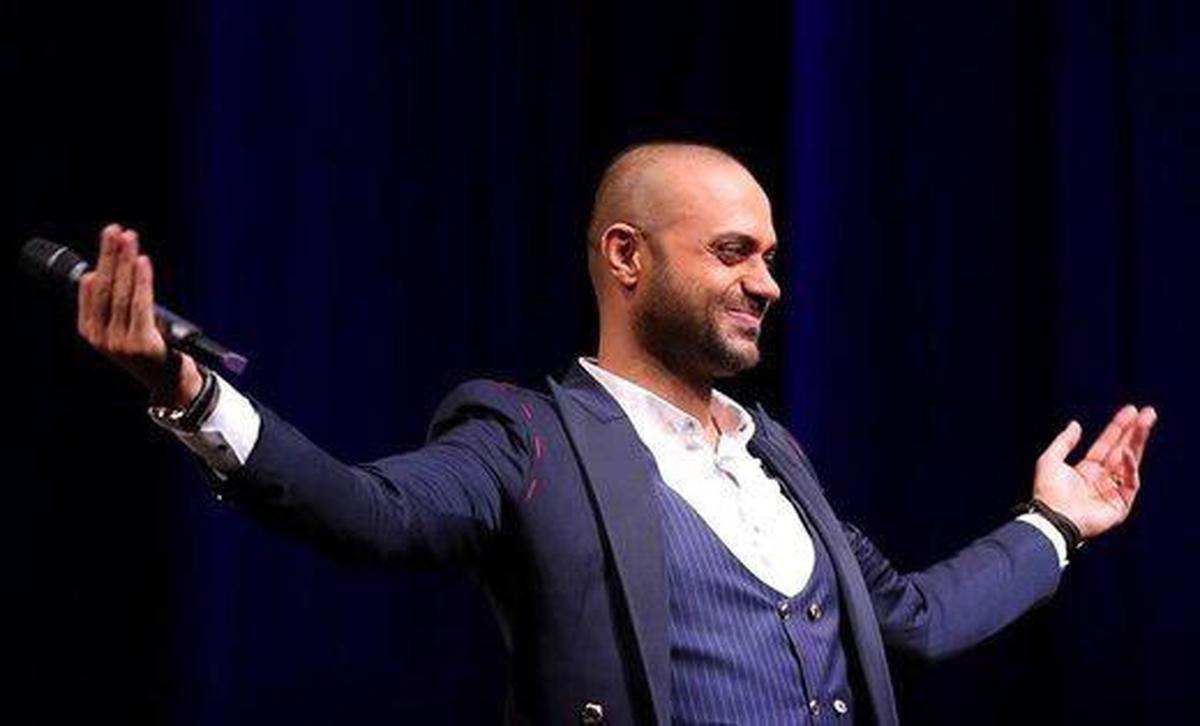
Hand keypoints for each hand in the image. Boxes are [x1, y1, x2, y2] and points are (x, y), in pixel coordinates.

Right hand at [77, 224, 203, 407]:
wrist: (170, 386)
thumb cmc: (151, 351)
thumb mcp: (125, 328)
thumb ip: (115, 305)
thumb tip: (102, 271)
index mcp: (91, 331)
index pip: (92, 289)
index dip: (101, 260)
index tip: (109, 237)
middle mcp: (101, 337)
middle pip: (104, 286)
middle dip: (110, 255)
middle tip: (115, 229)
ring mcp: (120, 341)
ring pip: (121, 293)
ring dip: (125, 262)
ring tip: (129, 237)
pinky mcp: (140, 343)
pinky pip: (140, 304)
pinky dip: (141, 281)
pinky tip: (141, 261)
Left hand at [1034, 405, 1157, 538]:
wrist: (1052, 517)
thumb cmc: (1047, 492)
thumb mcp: (1050, 460)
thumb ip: (1064, 442)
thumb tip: (1076, 424)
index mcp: (1087, 470)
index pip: (1107, 444)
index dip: (1118, 427)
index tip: (1130, 410)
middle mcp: (1102, 479)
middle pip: (1123, 449)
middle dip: (1135, 431)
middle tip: (1148, 412)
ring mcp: (1113, 491)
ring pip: (1130, 462)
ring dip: (1138, 442)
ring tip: (1145, 423)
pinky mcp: (1120, 505)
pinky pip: (1130, 483)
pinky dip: (1129, 468)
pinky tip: (1127, 452)